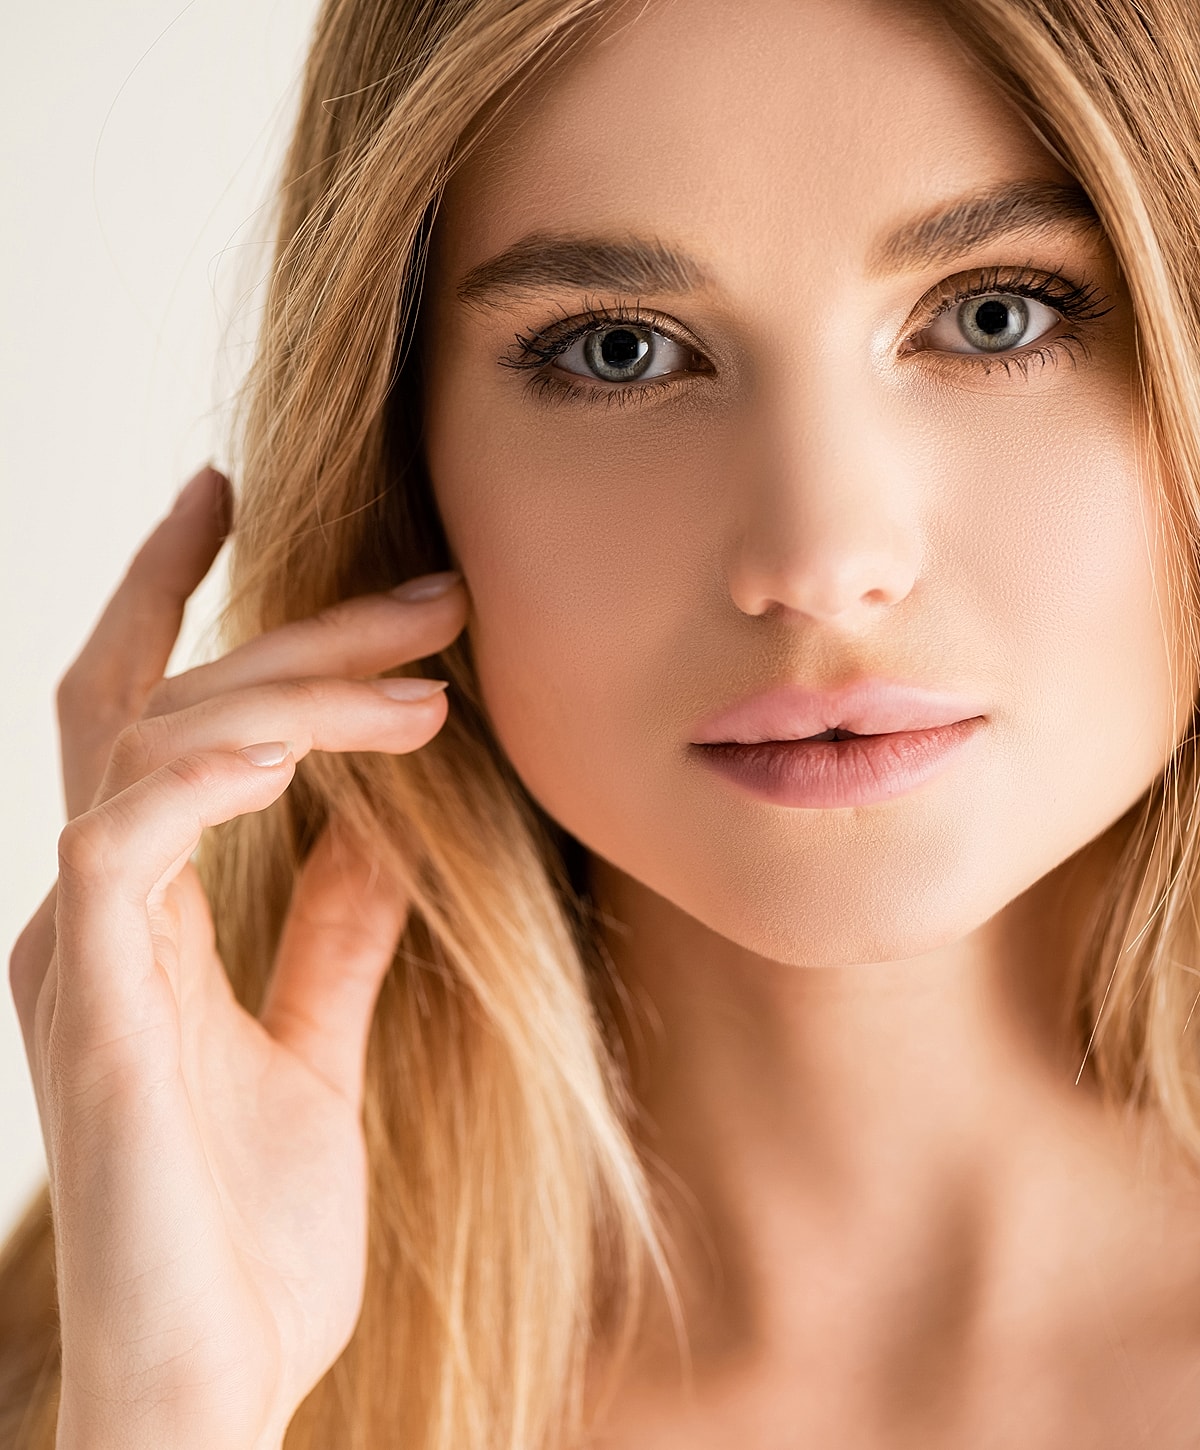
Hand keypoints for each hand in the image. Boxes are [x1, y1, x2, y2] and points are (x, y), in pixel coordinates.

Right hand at [8, 467, 468, 1449]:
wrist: (214, 1388)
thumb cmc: (254, 1237)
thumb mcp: (315, 1047)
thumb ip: (334, 935)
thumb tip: (389, 825)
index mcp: (140, 912)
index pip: (144, 713)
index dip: (174, 595)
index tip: (235, 499)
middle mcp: (94, 907)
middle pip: (166, 699)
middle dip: (296, 628)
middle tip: (431, 588)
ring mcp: (80, 945)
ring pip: (153, 736)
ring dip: (295, 689)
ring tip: (427, 682)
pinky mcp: (93, 993)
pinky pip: (129, 824)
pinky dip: (214, 763)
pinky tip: (308, 744)